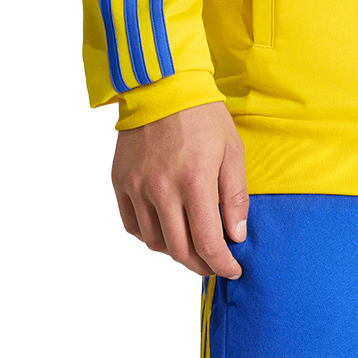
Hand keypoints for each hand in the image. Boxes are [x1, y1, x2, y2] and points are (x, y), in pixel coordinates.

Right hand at [110, 100, 248, 278]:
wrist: (163, 86)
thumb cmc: (203, 116)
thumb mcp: (232, 151)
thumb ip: (236, 197)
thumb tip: (236, 235)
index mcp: (194, 181)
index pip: (207, 242)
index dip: (222, 264)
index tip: (232, 270)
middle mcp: (162, 189)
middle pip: (180, 250)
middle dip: (201, 265)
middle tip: (214, 264)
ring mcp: (137, 187)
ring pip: (155, 242)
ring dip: (176, 252)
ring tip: (192, 245)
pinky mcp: (121, 182)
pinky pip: (133, 225)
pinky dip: (151, 235)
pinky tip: (167, 229)